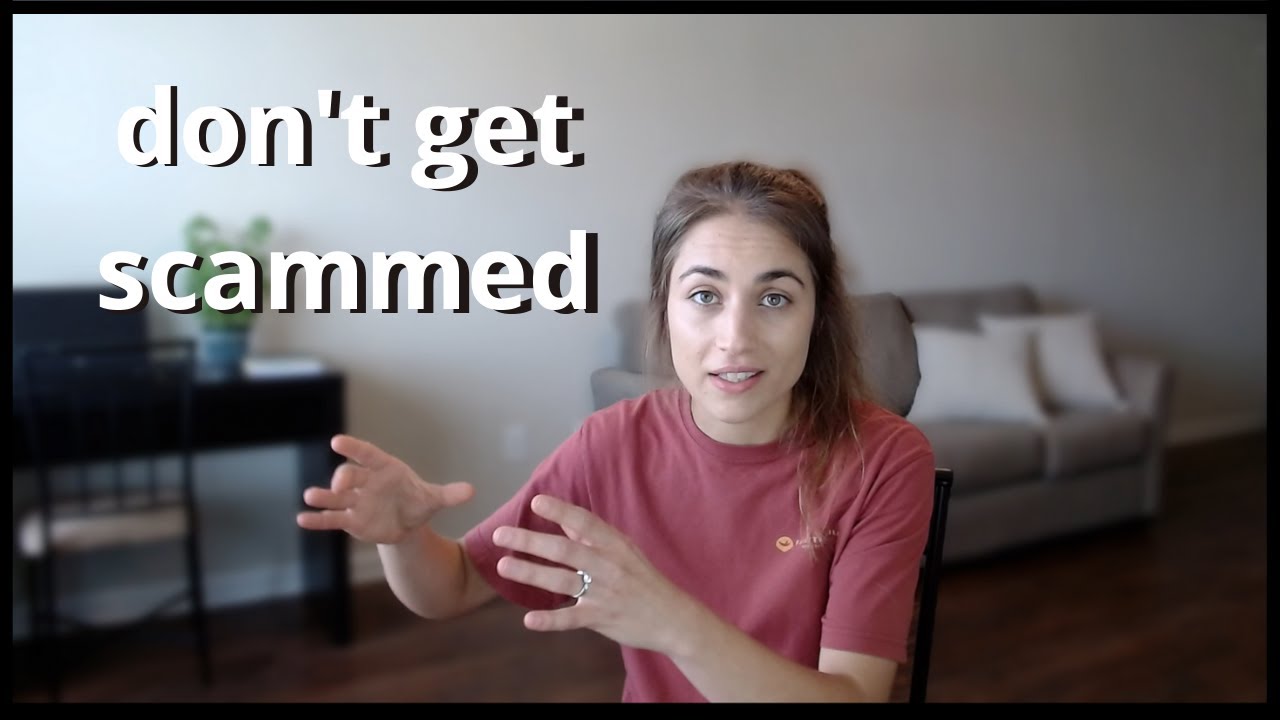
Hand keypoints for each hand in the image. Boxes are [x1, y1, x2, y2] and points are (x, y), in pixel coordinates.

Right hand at [297, 434, 473, 544]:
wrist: (407, 523)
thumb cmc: (417, 502)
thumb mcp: (434, 499)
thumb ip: (450, 494)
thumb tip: (471, 491)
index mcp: (385, 469)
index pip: (367, 454)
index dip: (354, 448)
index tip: (338, 441)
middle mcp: (366, 482)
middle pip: (350, 475)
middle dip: (343, 478)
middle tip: (339, 484)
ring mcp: (356, 501)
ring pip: (336, 497)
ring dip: (322, 496)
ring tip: (310, 496)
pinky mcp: (351, 520)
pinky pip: (331, 519)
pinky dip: (317, 519)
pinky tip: (302, 519)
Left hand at [492, 494, 700, 655]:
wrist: (673, 618)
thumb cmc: (643, 579)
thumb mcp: (623, 550)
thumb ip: (591, 535)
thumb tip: (562, 515)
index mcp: (614, 545)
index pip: (585, 522)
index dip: (560, 510)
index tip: (536, 501)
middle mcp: (608, 565)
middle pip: (565, 550)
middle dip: (530, 540)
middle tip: (500, 534)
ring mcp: (604, 592)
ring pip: (562, 581)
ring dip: (531, 573)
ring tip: (503, 566)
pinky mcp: (602, 618)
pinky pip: (572, 619)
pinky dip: (550, 621)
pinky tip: (529, 621)